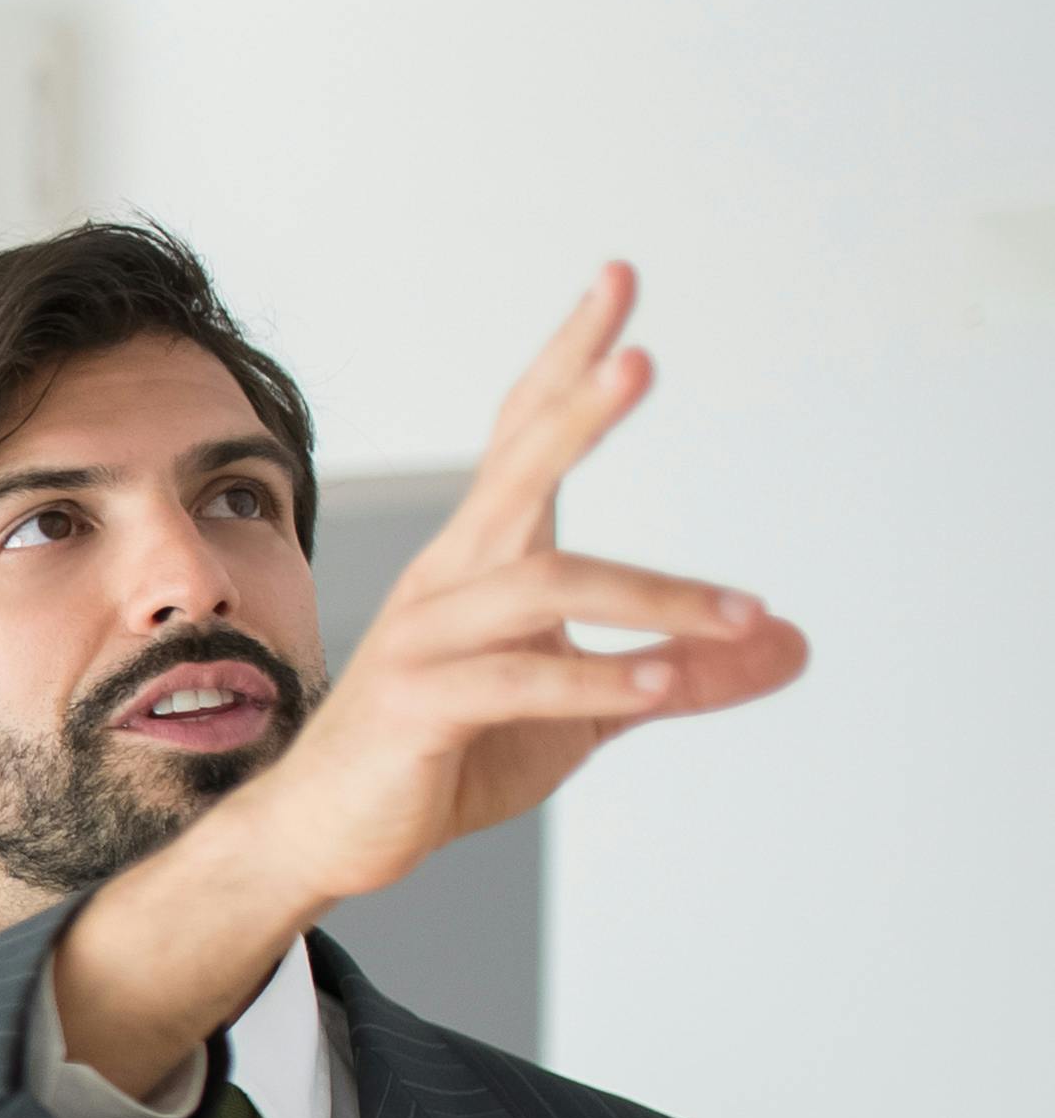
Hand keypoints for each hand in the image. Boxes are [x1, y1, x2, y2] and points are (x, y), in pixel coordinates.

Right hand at [56, 266, 807, 1085]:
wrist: (325, 835)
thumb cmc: (441, 757)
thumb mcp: (586, 711)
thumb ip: (682, 672)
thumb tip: (792, 645)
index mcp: (477, 562)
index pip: (521, 438)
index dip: (569, 363)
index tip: (616, 282)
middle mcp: (444, 581)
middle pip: (514, 474)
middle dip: (578, 412)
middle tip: (640, 356)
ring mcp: (422, 641)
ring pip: (542, 585)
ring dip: (653, 595)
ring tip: (739, 615)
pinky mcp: (414, 707)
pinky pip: (514, 679)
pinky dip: (595, 676)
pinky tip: (658, 681)